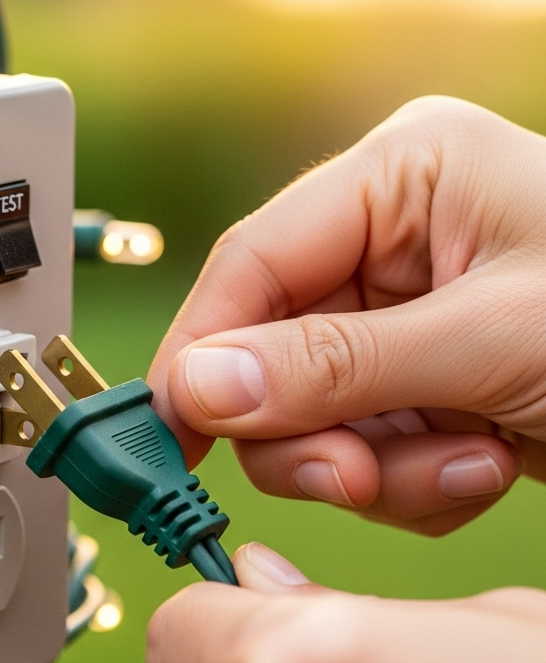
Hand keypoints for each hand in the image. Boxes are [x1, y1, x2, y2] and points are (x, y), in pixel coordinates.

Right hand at [147, 95, 545, 534]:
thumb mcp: (494, 337)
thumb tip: (198, 388)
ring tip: (466, 467)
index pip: (249, 267)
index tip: (169, 440)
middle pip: (270, 356)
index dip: (200, 357)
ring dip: (380, 468)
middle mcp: (391, 246)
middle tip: (355, 477)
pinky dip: (418, 483)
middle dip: (313, 434)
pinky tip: (489, 467)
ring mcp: (406, 322)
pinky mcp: (426, 386)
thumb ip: (335, 365)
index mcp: (399, 179)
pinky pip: (369, 451)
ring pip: (315, 420)